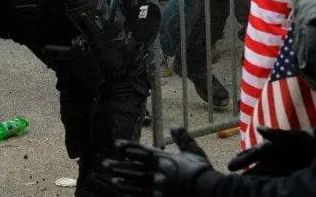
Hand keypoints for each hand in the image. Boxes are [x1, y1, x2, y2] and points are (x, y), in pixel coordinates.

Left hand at [99, 128, 217, 195]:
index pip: (142, 152)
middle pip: (134, 168)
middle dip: (119, 166)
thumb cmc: (202, 172)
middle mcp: (158, 172)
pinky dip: (131, 194)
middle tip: (104, 164)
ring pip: (136, 183)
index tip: (116, 145)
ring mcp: (158, 187)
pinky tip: (122, 192)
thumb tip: (175, 126)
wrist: (211, 192)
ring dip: (123, 180)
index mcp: (165, 159)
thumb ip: (183, 139)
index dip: (129, 147)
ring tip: (111, 179)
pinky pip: (142, 196)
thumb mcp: (194, 153)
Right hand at [227, 127, 315, 175]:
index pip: (254, 153)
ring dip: (254, 176)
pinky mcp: (290, 172)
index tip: (230, 166)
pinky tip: (263, 187)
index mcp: (273, 146)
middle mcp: (275, 156)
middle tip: (230, 170)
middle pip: (256, 162)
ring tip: (242, 183)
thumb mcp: (293, 137)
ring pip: (264, 171)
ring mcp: (282, 165)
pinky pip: (276, 178)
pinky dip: (268, 182)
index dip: (242, 159)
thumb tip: (258, 128)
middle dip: (243, 165)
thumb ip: (276, 134)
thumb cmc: (307, 141)